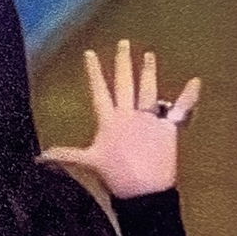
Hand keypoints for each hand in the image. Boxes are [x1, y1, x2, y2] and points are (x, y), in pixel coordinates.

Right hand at [39, 40, 199, 198]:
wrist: (143, 191)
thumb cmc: (115, 177)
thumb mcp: (88, 163)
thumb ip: (65, 155)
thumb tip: (40, 157)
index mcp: (109, 120)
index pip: (99, 90)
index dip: (94, 72)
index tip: (90, 53)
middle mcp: (129, 114)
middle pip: (125, 83)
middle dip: (124, 62)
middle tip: (124, 43)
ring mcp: (149, 120)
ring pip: (148, 90)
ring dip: (149, 71)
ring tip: (149, 55)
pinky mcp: (168, 128)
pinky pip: (180, 110)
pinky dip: (190, 96)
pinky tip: (196, 82)